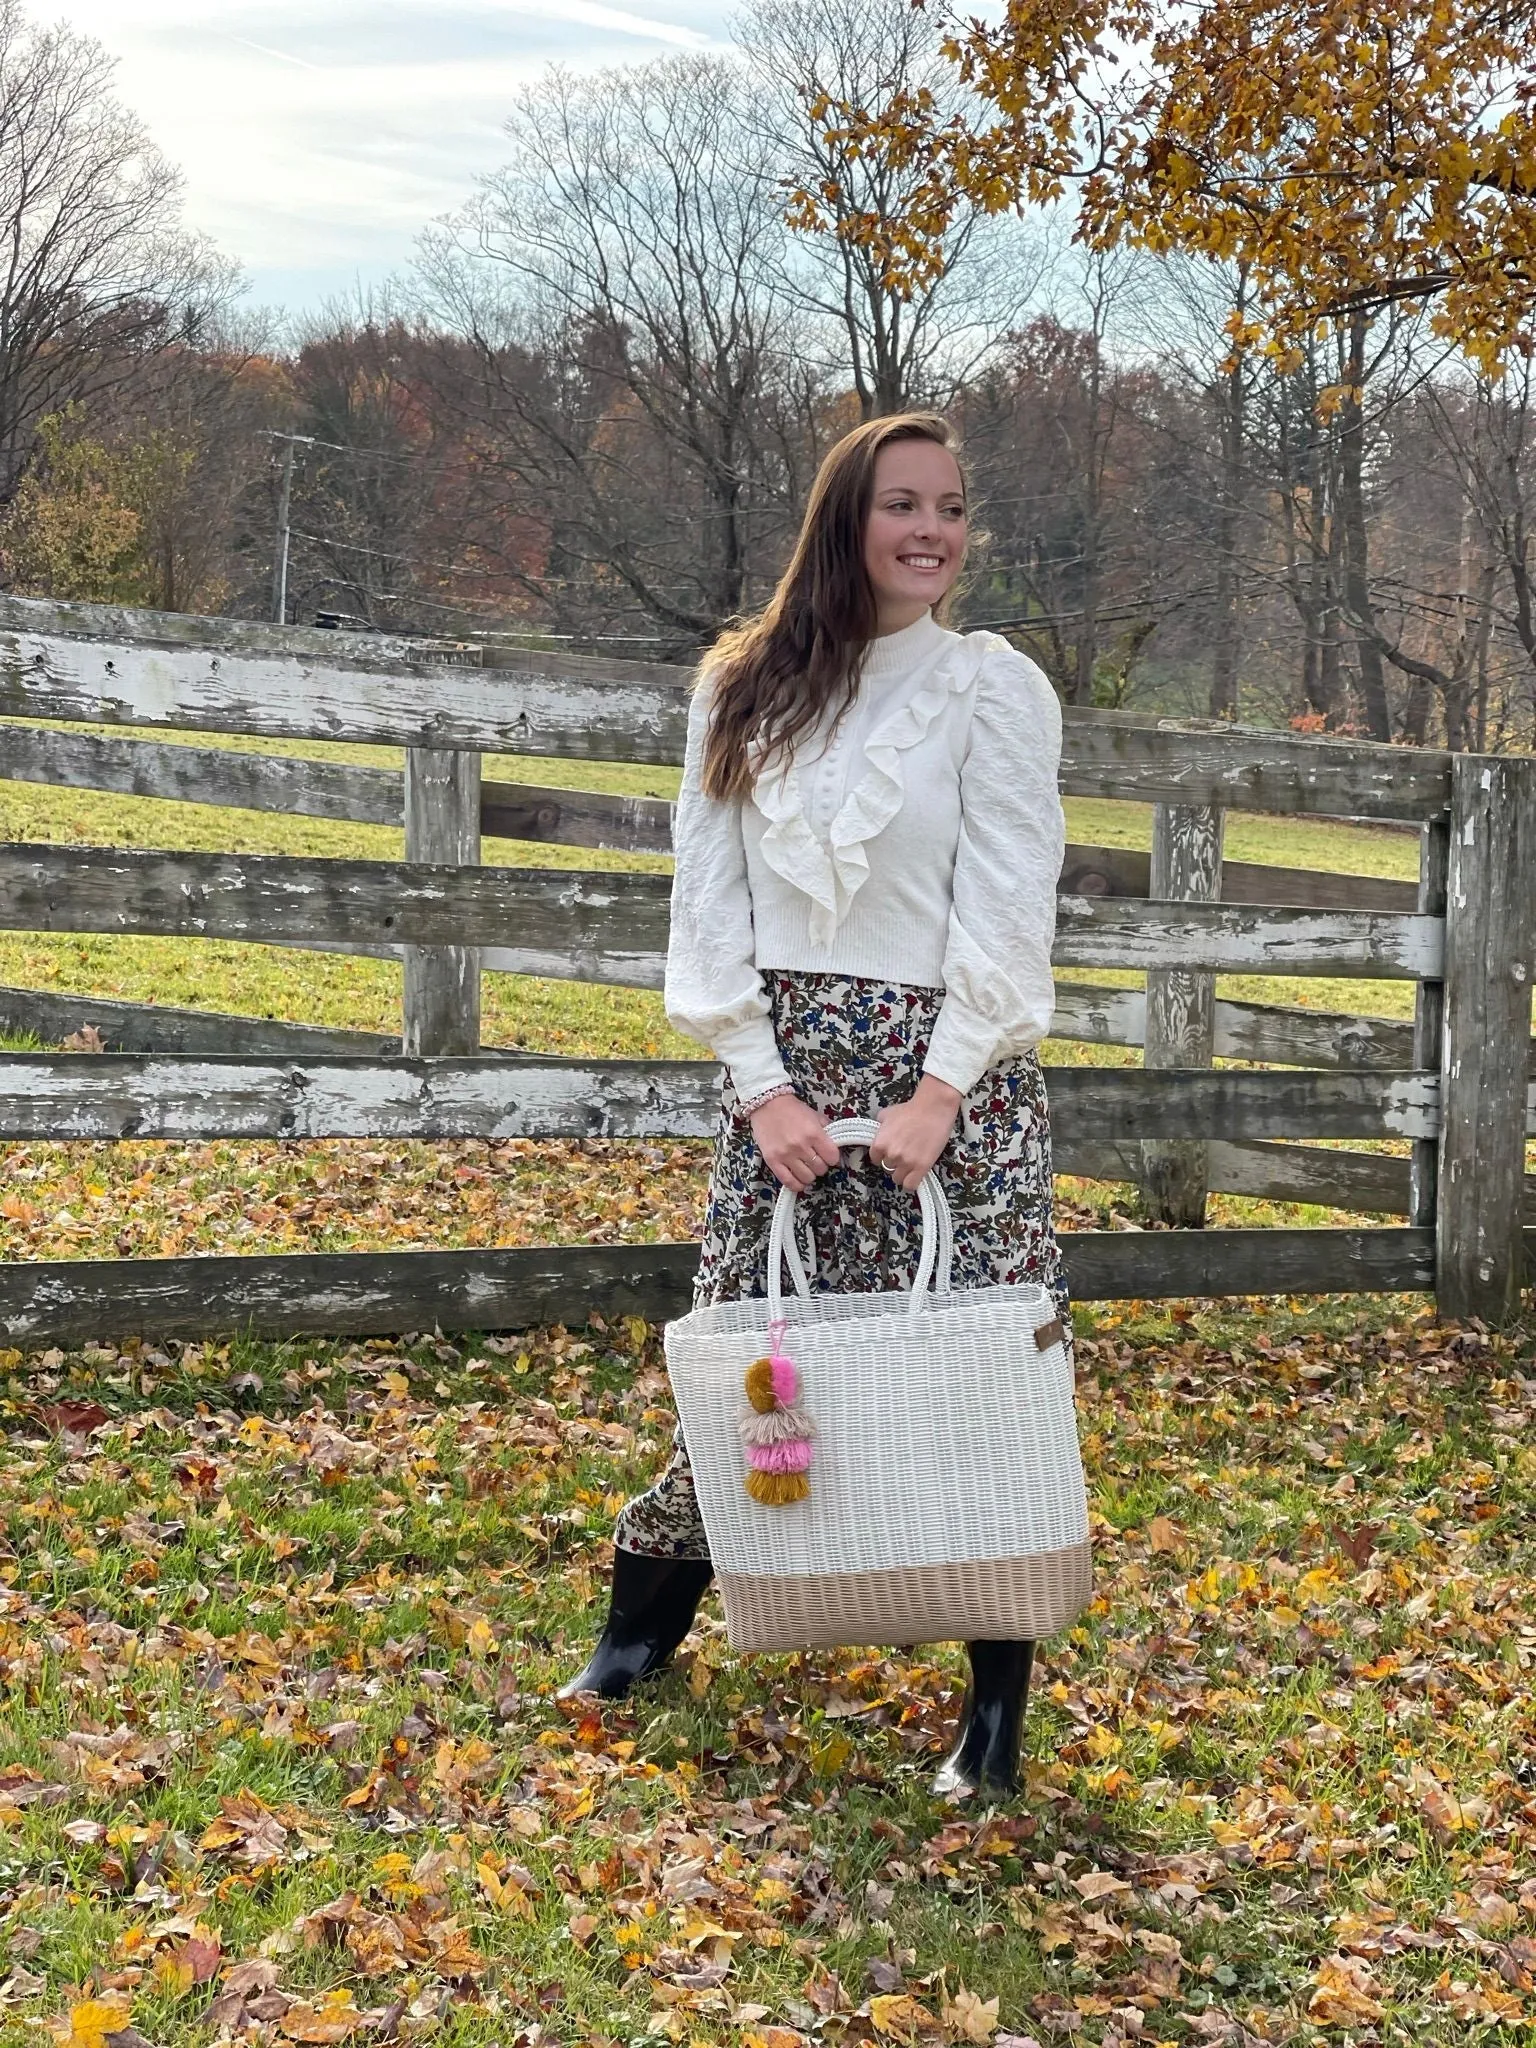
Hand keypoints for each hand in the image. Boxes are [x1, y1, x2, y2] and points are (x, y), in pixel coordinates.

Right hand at [750, 1093, 840, 1192]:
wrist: (767, 1104)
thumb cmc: (792, 1110)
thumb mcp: (815, 1116)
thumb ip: (827, 1131)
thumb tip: (836, 1148)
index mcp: (814, 1133)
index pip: (833, 1157)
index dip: (832, 1157)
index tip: (828, 1155)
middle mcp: (801, 1146)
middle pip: (821, 1169)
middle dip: (820, 1165)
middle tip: (815, 1159)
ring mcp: (786, 1155)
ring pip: (807, 1178)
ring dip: (809, 1174)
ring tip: (806, 1167)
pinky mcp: (773, 1161)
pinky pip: (789, 1182)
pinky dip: (797, 1185)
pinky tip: (799, 1180)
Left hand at [869, 1076, 962, 1190]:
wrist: (933, 1108)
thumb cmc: (911, 1109)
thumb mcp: (887, 1114)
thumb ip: (879, 1128)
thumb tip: (878, 1133)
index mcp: (879, 1143)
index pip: (875, 1159)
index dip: (884, 1156)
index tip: (892, 1152)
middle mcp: (890, 1154)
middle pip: (887, 1168)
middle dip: (895, 1162)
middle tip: (906, 1153)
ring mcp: (906, 1162)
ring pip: (898, 1178)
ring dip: (904, 1172)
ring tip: (912, 1162)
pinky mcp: (921, 1167)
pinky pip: (910, 1185)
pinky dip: (912, 1182)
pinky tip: (916, 1174)